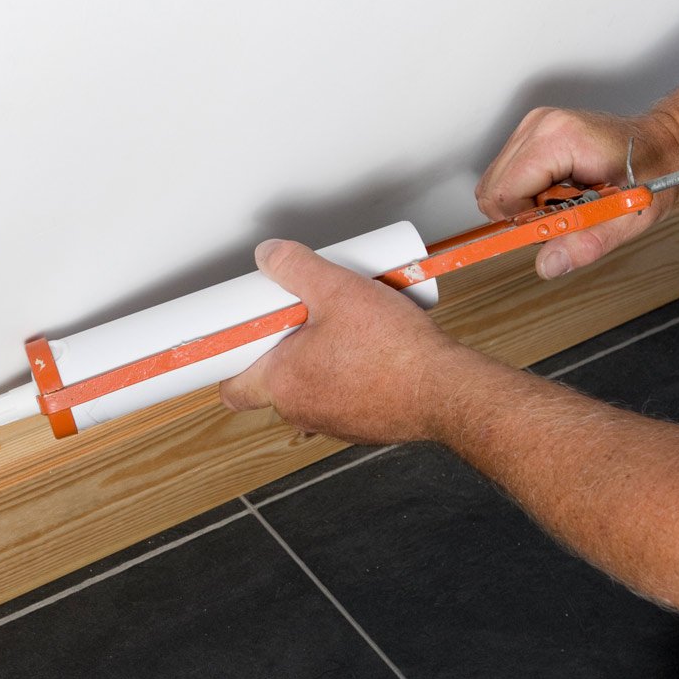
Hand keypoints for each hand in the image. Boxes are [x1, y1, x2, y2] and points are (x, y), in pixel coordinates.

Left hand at [219, 239, 485, 443]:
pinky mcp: (364, 424)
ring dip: (321, 360)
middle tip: (305, 316)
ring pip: (312, 387)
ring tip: (346, 327)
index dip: (231, 360)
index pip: (232, 387)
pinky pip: (345, 395)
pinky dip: (351, 374)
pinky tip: (373, 348)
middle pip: (275, 379)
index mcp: (282, 384)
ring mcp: (334, 422)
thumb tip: (270, 255)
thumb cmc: (394, 351)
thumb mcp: (338, 289)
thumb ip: (295, 267)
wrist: (446, 390)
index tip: (239, 337)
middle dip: (285, 347)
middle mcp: (302, 410)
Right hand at [475, 109, 678, 278]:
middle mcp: (539, 126)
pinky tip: (561, 191)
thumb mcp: (629, 217)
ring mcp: (533, 127)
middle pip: (493, 190)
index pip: (503, 194)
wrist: (666, 144)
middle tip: (564, 214)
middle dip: (522, 215)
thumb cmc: (654, 172)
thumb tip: (548, 264)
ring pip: (497, 185)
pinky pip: (508, 177)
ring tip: (566, 201)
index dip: (522, 222)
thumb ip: (587, 242)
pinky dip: (528, 194)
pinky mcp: (532, 134)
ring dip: (526, 205)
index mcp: (559, 139)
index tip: (553, 227)